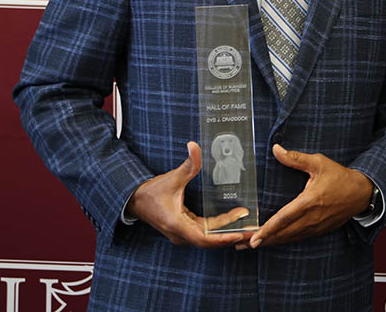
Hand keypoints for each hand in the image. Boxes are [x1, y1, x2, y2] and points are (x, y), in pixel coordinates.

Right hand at [127, 141, 254, 247]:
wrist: (134, 200)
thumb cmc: (152, 192)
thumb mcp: (172, 178)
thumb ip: (188, 164)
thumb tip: (194, 146)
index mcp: (177, 224)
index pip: (204, 239)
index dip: (222, 238)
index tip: (238, 235)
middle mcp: (180, 234)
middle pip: (210, 239)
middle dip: (231, 235)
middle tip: (251, 230)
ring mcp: (182, 234)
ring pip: (208, 237)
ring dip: (226, 232)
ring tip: (247, 226)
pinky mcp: (184, 230)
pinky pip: (204, 232)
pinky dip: (218, 229)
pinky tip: (233, 222)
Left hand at [249, 144, 373, 247]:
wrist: (361, 193)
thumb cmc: (340, 177)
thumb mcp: (319, 163)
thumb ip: (296, 158)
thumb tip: (276, 149)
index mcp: (310, 201)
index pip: (284, 218)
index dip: (268, 229)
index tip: (253, 238)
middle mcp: (312, 217)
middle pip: (283, 233)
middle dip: (263, 239)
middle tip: (243, 244)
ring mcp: (316, 226)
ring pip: (290, 238)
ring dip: (271, 242)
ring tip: (253, 245)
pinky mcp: (320, 230)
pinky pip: (298, 238)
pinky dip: (284, 240)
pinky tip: (274, 241)